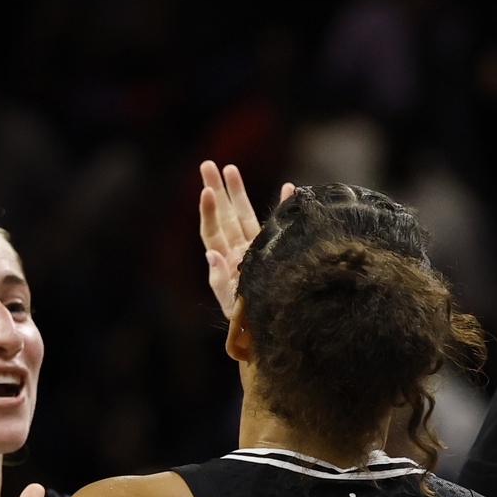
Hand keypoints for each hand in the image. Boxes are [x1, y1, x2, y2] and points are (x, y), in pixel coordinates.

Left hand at [198, 161, 294, 320]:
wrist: (272, 331)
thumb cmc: (248, 323)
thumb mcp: (231, 304)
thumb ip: (220, 280)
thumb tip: (211, 253)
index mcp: (224, 262)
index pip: (212, 230)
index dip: (208, 210)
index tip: (208, 190)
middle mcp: (236, 251)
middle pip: (223, 216)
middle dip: (217, 190)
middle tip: (207, 164)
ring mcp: (254, 249)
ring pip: (244, 215)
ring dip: (238, 193)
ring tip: (230, 168)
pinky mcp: (275, 250)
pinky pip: (277, 225)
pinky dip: (283, 207)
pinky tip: (289, 188)